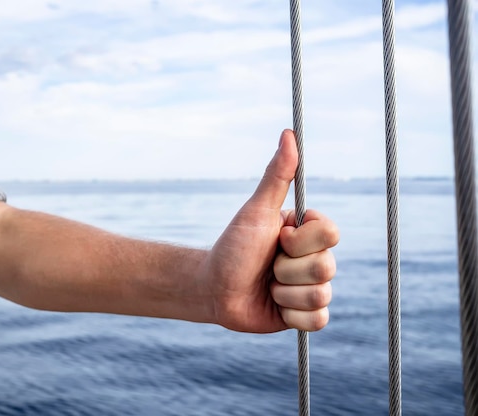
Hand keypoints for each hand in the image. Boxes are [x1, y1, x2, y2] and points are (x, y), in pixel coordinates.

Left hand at [200, 130, 338, 332]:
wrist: (213, 288)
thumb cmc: (233, 246)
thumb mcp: (256, 211)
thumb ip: (276, 176)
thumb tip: (288, 133)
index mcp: (308, 234)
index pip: (331, 234)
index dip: (300, 240)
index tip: (278, 238)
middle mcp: (315, 260)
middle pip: (326, 267)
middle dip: (286, 268)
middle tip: (267, 265)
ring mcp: (311, 289)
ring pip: (320, 295)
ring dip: (284, 292)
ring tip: (267, 285)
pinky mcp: (304, 315)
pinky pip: (316, 321)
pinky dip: (289, 314)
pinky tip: (273, 304)